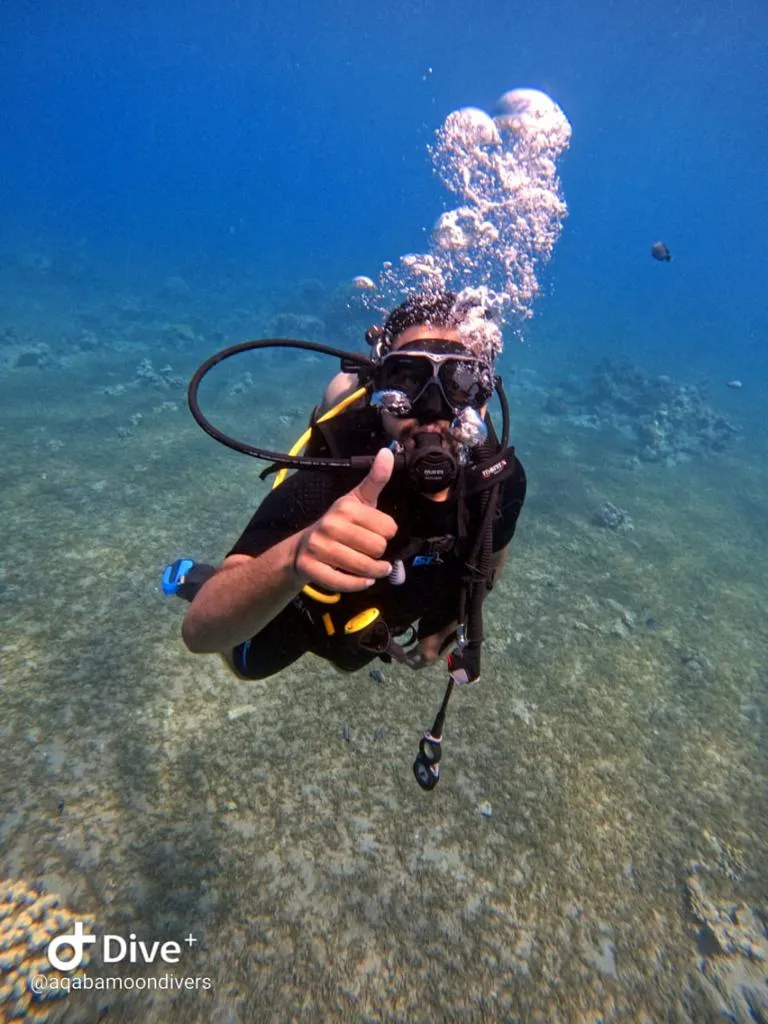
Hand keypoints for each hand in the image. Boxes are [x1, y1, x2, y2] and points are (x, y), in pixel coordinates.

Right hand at [293, 448, 397, 592]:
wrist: (301, 548)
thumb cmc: (338, 523)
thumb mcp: (357, 500)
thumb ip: (376, 479)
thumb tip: (388, 452)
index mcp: (345, 507)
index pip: (389, 527)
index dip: (387, 533)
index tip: (377, 533)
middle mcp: (330, 525)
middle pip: (378, 548)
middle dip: (379, 553)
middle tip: (370, 551)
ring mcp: (318, 547)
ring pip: (364, 566)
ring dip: (374, 571)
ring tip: (374, 569)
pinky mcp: (310, 567)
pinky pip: (344, 582)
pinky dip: (358, 584)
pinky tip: (363, 580)